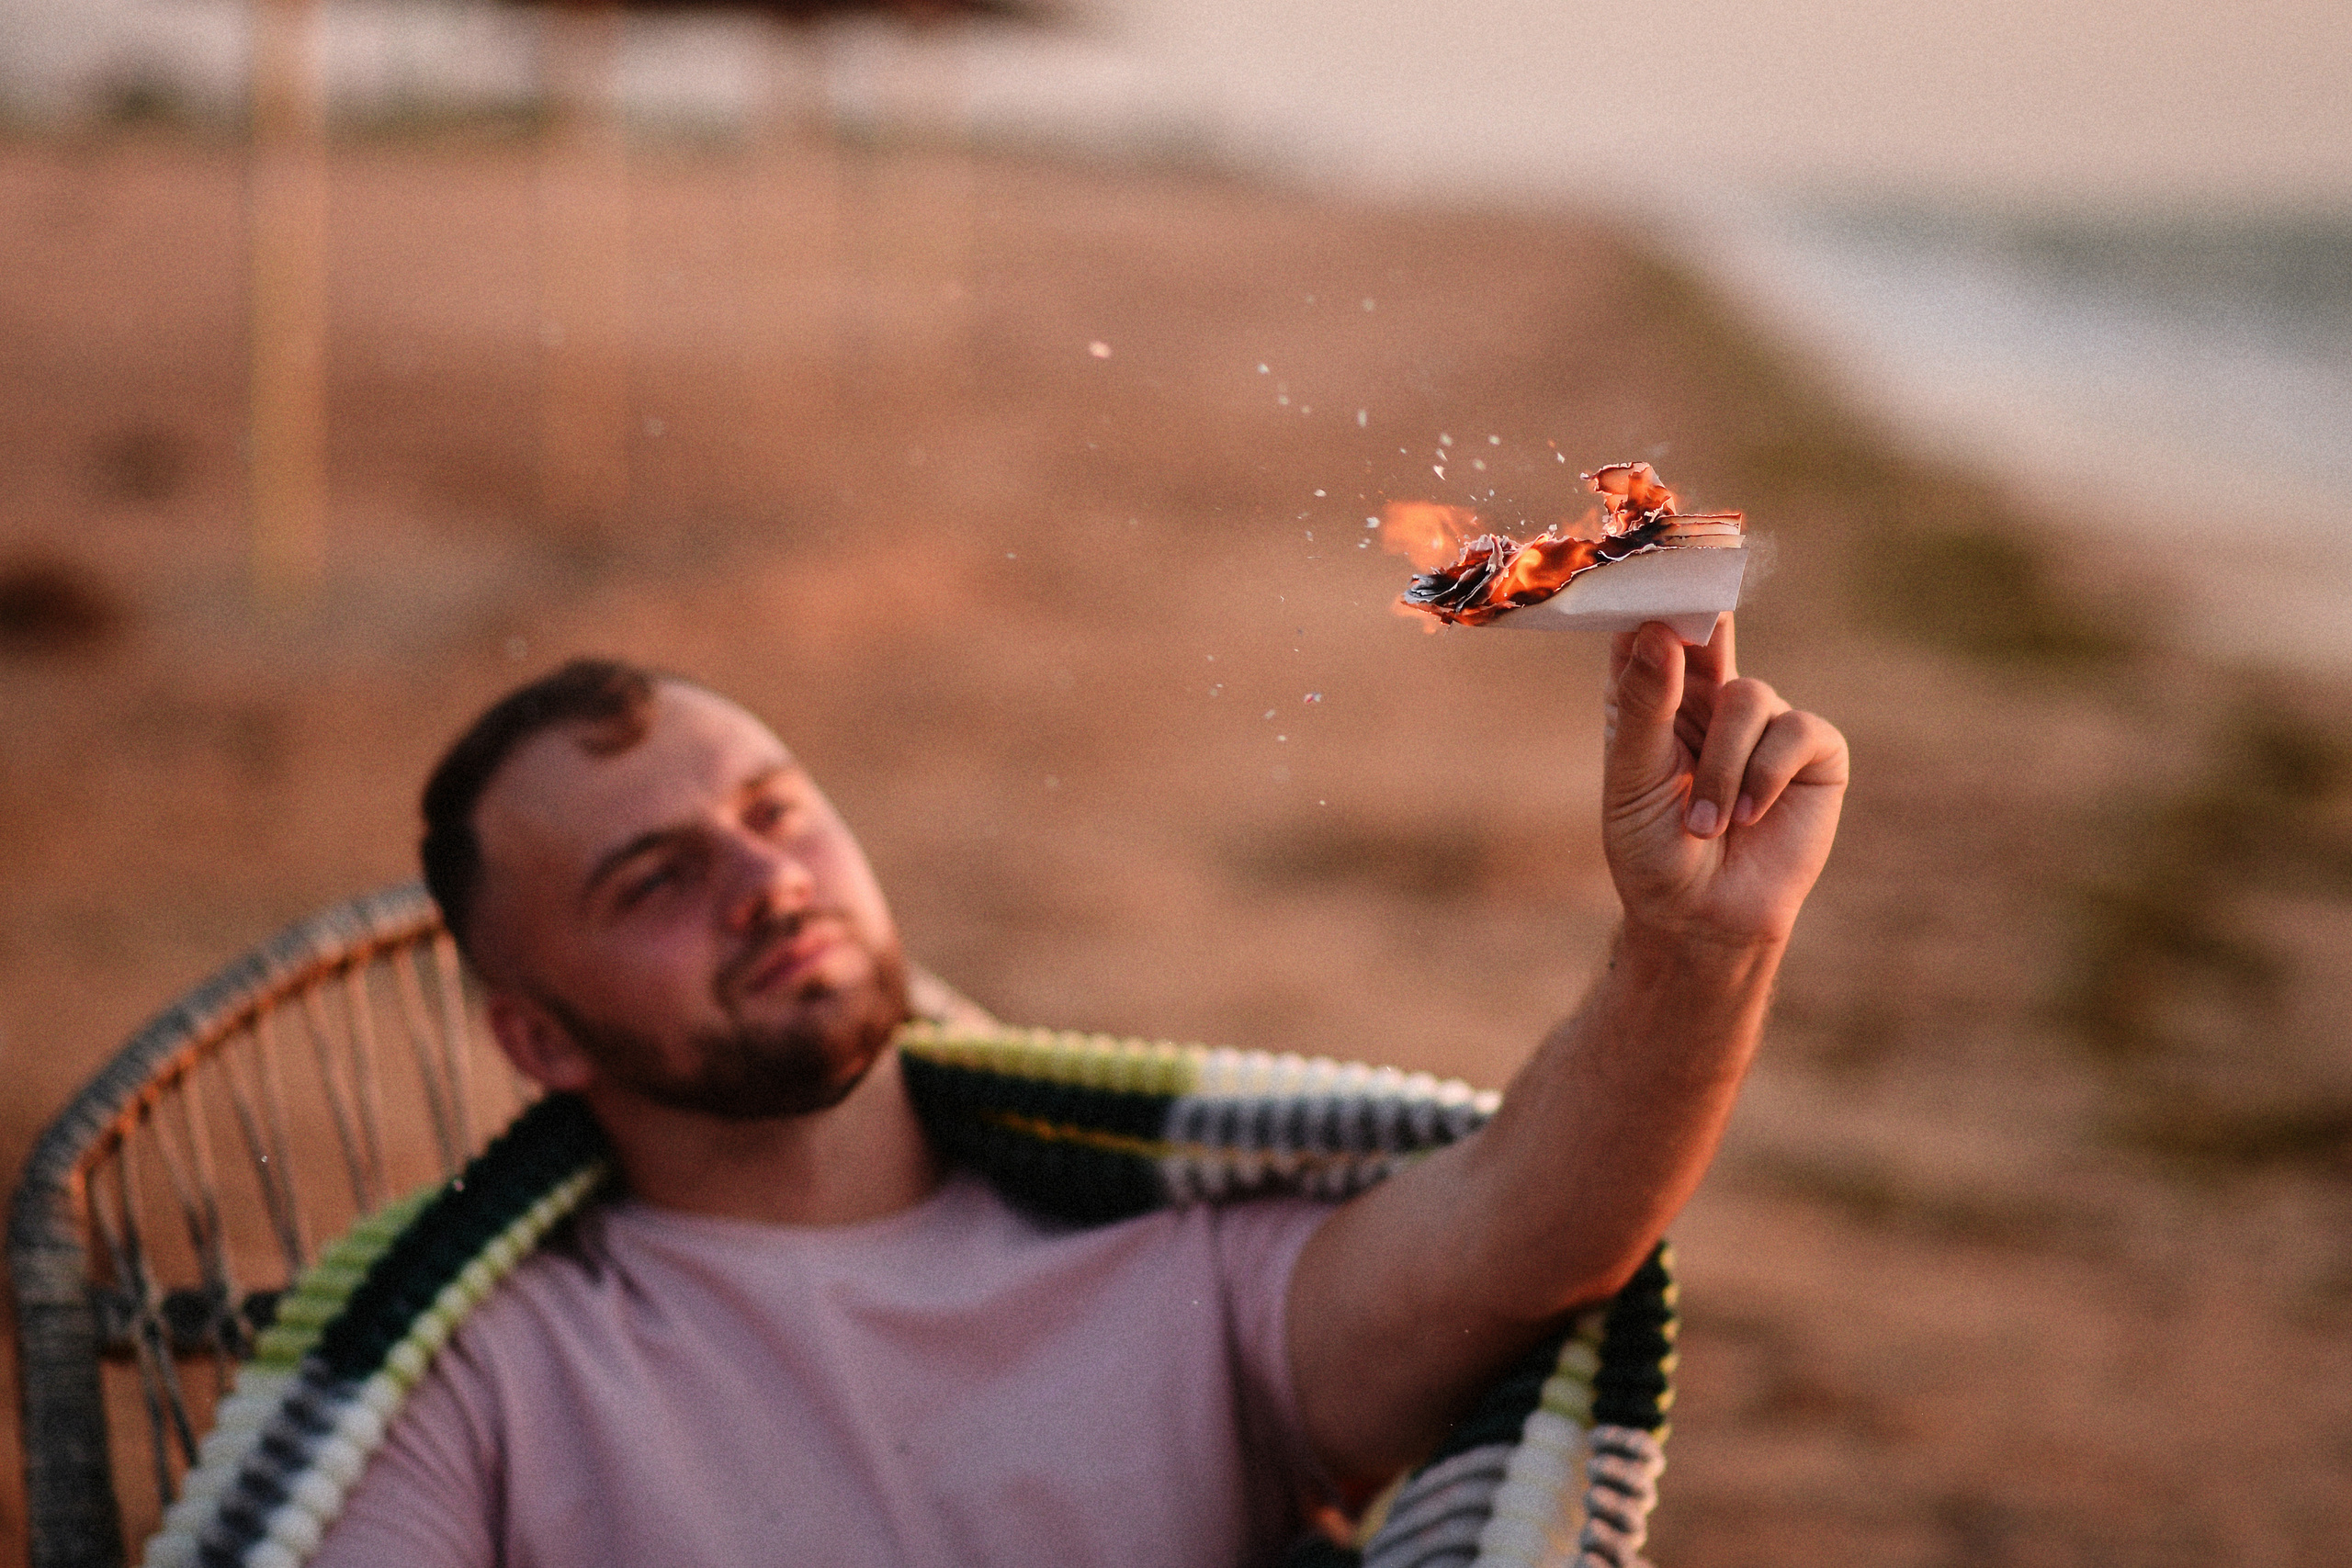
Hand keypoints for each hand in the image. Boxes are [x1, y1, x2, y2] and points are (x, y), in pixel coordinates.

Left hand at [1602, 616, 1847, 948]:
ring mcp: (1763, 721)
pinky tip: (1747, 815)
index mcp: (1654, 696)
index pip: (1648, 628)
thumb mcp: (1633, 778)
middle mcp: (1709, 697)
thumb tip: (1656, 633)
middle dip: (1704, 610)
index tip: (1640, 551)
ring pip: (1749, 696)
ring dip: (1724, 765)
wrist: (1703, 916)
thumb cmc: (1653, 849)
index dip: (1648, 591)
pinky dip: (1765, 774)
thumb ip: (1645, 705)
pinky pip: (1795, 731)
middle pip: (1708, 629)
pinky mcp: (1811, 752)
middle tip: (1700, 598)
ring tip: (1707, 823)